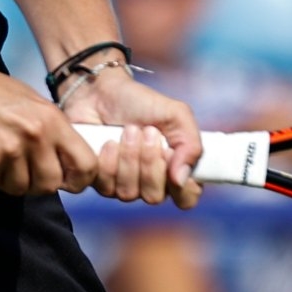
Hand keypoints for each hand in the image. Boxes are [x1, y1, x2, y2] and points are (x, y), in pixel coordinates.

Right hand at [0, 56, 96, 195]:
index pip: (86, 165)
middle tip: (19, 166)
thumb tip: (63, 162)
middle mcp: (35, 135)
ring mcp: (10, 151)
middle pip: (51, 184)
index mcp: (51, 118)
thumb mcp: (28, 102)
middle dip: (36, 181)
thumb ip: (49, 131)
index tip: (65, 179)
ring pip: (21, 189)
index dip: (79, 179)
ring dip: (8, 178)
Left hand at [60, 66, 204, 208]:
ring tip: (128, 130)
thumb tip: (182, 178)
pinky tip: (109, 141)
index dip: (181, 186)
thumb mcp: (176, 114)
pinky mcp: (99, 181)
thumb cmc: (141, 102)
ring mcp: (123, 184)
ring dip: (129, 158)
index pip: (186, 199)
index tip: (172, 157)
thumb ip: (191, 144)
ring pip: (129, 192)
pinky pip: (106, 186)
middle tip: (147, 131)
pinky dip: (109, 161)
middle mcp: (150, 183)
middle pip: (154, 197)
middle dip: (149, 162)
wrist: (101, 91)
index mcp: (174, 170)